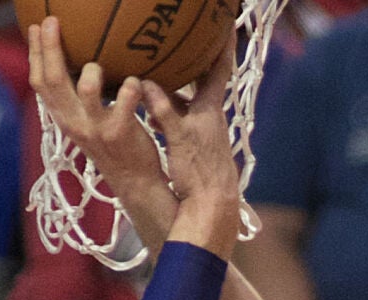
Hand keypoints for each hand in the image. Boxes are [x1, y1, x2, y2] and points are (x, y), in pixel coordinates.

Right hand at [27, 17, 171, 211]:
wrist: (135, 182)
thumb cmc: (114, 146)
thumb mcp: (87, 124)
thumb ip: (78, 99)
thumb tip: (77, 65)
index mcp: (64, 118)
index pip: (40, 83)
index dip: (35, 54)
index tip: (36, 27)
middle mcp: (74, 123)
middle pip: (54, 80)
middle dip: (50, 47)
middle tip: (52, 21)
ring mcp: (96, 129)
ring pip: (87, 89)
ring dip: (94, 70)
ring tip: (100, 64)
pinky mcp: (120, 133)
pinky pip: (124, 101)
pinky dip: (130, 86)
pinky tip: (136, 81)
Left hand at [134, 42, 241, 255]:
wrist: (212, 203)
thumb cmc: (201, 172)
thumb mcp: (192, 136)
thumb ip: (174, 111)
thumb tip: (153, 91)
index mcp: (213, 112)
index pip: (219, 74)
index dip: (222, 51)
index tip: (223, 30)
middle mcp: (210, 114)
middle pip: (214, 74)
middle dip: (216, 50)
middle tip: (213, 29)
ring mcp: (198, 126)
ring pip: (188, 91)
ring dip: (178, 69)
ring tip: (158, 50)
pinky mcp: (183, 141)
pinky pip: (170, 117)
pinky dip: (159, 102)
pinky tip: (144, 87)